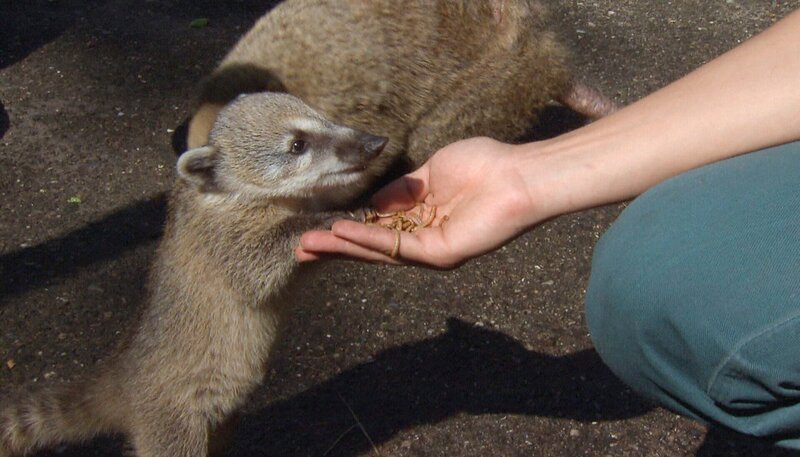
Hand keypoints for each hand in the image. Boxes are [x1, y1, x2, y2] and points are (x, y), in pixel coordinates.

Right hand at [296, 137, 542, 267]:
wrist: (518, 175)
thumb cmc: (484, 165)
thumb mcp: (431, 171)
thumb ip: (402, 189)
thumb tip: (372, 203)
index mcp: (423, 217)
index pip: (378, 227)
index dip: (349, 228)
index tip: (319, 226)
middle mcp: (424, 238)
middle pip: (372, 247)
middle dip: (336, 247)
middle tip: (301, 249)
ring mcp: (431, 249)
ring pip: (379, 252)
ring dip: (343, 248)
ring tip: (309, 245)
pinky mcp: (440, 254)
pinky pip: (397, 248)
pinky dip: (368, 241)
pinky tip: (342, 234)